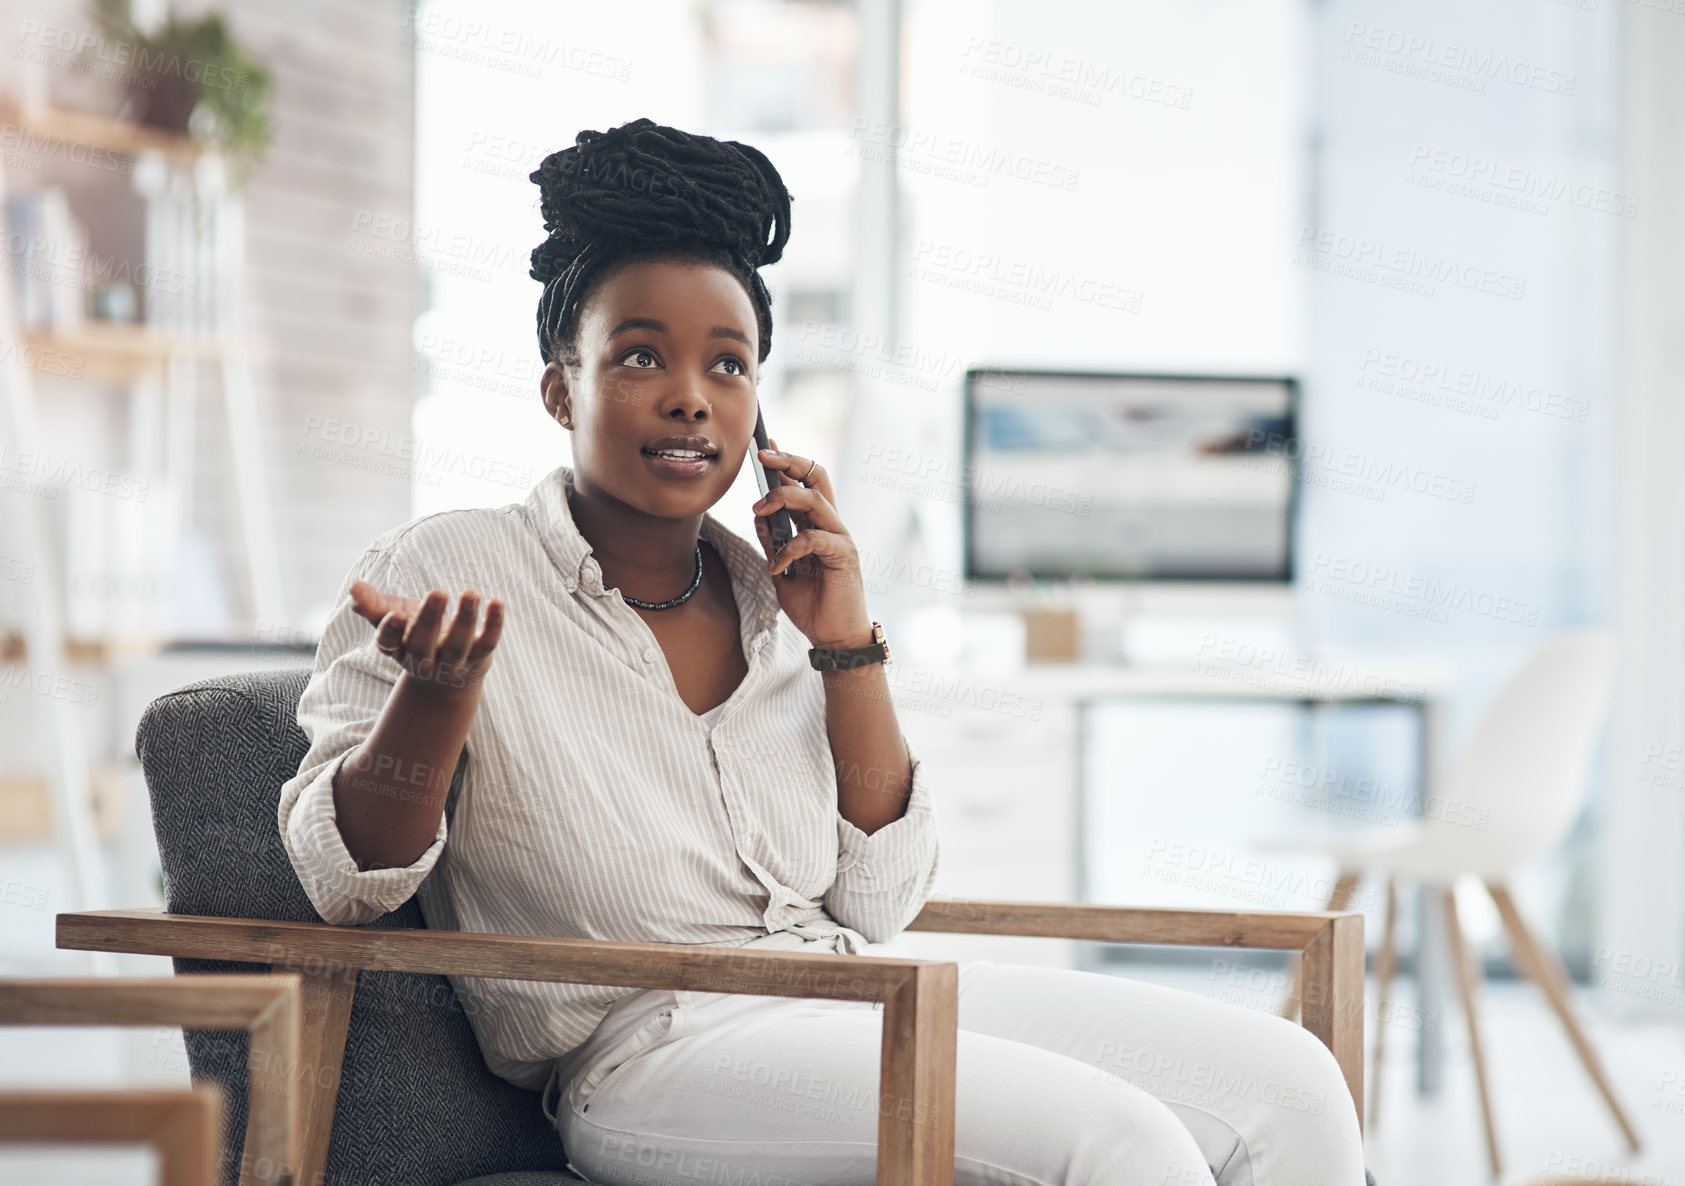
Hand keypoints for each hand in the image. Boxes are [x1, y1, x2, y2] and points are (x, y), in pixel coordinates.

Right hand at [349, 580, 504, 697]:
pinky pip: (487, 642)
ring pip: (458, 645)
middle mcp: (424, 661)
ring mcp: (453, 663)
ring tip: (470, 593)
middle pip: (424, 644)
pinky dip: (494, 623)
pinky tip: (497, 602)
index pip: (390, 644)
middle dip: (430, 620)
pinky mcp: (479, 659)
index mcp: (398, 649)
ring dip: (465, 619)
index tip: (394, 615)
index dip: (391, 631)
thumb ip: (373, 604)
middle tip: (437, 592)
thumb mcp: (392, 618)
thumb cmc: (414, 635)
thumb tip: (354, 587)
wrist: (446, 676)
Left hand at [750, 439, 874, 650]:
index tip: (763, 447)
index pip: (805, 482)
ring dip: (781, 498)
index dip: (786, 461)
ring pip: (814, 499)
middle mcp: (831, 525)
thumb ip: (773, 543)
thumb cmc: (812, 606)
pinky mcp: (844, 555)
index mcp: (817, 525)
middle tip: (762, 456)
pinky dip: (788, 549)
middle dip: (789, 461)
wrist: (833, 638)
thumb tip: (758, 517)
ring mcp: (840, 538)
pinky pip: (813, 538)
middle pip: (816, 476)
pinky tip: (776, 567)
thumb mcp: (781, 570)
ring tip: (757, 511)